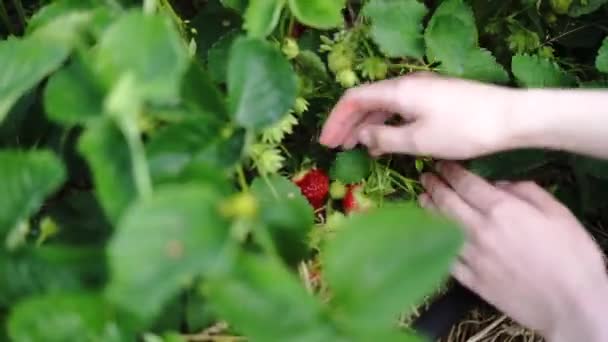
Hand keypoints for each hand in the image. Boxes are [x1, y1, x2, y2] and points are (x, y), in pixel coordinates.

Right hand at [319, 72, 518, 158]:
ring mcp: (422, 90)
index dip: (336, 120)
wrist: (510, 118)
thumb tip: (362, 137)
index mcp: (398, 90)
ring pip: (383, 106)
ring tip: (354, 147)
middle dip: (347, 124)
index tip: (326, 143)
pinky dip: (386, 125)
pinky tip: (383, 142)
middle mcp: (407, 84)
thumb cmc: (463, 130)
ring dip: (366, 125)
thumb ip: (385, 138)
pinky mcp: (435, 99)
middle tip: (335, 148)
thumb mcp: (419, 140)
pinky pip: (400, 110)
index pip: (354, 99)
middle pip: (367, 101)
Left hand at [419, 162, 607, 341]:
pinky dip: (433, 243)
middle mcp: (479, 230)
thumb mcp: (558, 213)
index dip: (450, 171)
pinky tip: (428, 234)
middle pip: (446, 202)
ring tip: (421, 199)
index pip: (465, 183)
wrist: (572, 305)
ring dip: (428, 210)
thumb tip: (499, 183)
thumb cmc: (572, 256)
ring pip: (439, 227)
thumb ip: (526, 191)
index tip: (441, 164)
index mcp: (501, 210)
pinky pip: (445, 257)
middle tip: (425, 177)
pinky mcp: (470, 280)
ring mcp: (471, 256)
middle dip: (434, 186)